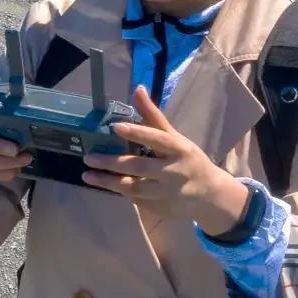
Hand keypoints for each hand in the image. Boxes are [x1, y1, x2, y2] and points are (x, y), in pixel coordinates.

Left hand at [81, 86, 249, 228]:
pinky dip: (119, 192)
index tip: (115, 126)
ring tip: (87, 175)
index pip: (156, 138)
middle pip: (139, 166)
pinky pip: (136, 200)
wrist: (210, 196)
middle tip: (88, 158)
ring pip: (134, 187)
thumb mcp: (176, 138)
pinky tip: (104, 185)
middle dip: (111, 163)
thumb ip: (153, 116)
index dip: (137, 132)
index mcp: (179, 149)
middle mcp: (173, 171)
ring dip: (108, 182)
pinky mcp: (161, 208)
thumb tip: (137, 89)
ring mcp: (167, 192)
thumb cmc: (189, 160)